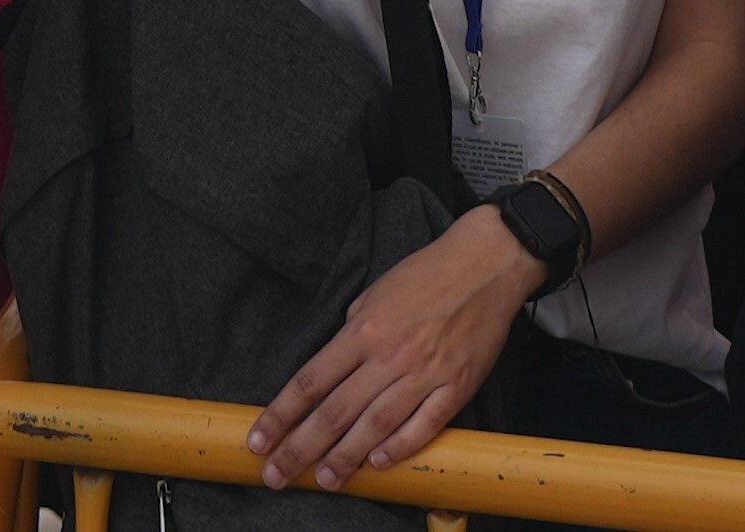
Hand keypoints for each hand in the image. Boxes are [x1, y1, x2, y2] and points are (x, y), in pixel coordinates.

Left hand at [250, 208, 531, 485]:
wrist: (486, 264)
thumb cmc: (426, 275)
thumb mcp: (375, 293)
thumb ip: (352, 332)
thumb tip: (336, 366)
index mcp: (363, 330)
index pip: (311, 381)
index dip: (281, 414)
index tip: (259, 439)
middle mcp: (389, 355)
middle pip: (336, 411)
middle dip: (301, 447)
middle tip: (277, 475)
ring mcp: (425, 373)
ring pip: (376, 425)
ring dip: (346, 457)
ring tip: (324, 480)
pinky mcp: (457, 386)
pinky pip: (425, 423)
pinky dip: (401, 446)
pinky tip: (378, 463)